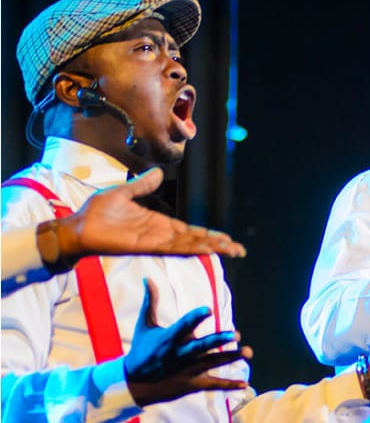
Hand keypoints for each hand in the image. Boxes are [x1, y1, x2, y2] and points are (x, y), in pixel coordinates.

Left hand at [59, 167, 246, 260]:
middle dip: (218, 244)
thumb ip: (142, 185)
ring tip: (231, 250)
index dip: (208, 234)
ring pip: (190, 245)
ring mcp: (155, 241)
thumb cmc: (95, 212)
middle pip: (196, 240)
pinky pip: (174, 247)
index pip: (189, 230)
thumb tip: (157, 172)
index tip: (226, 238)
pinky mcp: (146, 245)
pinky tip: (206, 249)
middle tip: (239, 249)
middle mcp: (161, 234)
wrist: (77, 225)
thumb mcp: (123, 192)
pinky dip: (192, 248)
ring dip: (211, 247)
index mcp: (158, 223)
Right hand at [124, 279, 251, 406]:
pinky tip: (245, 384)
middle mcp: (179, 355)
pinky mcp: (192, 383)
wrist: (134, 382)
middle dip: (218, 341)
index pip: (184, 325)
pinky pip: (212, 385)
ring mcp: (187, 370)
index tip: (208, 309)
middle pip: (201, 347)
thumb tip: (148, 278)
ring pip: (212, 363)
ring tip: (248, 352)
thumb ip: (151, 302)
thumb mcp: (144, 325)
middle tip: (237, 334)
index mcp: (169, 339)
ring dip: (230, 358)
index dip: (195, 317)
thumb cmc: (142, 349)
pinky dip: (228, 385)